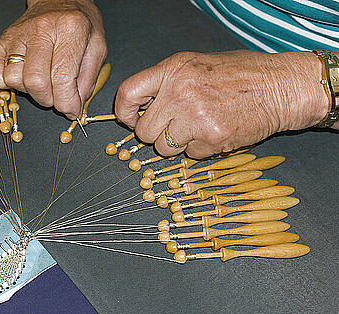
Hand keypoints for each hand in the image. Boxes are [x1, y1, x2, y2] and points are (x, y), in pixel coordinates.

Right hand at [0, 0, 106, 118]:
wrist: (59, 1)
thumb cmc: (78, 23)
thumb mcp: (97, 47)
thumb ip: (88, 80)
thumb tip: (73, 107)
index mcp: (70, 28)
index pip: (62, 77)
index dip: (67, 102)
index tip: (71, 109)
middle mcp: (41, 29)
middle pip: (35, 82)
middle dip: (48, 100)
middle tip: (57, 96)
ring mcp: (17, 34)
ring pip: (13, 79)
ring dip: (29, 91)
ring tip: (42, 82)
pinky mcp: (1, 40)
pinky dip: (5, 82)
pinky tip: (22, 75)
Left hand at [114, 50, 329, 157]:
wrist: (281, 87)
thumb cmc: (241, 75)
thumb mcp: (197, 65)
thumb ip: (167, 83)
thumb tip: (141, 108)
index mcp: (174, 70)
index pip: (128, 93)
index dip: (125, 112)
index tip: (132, 119)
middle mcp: (180, 93)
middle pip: (143, 132)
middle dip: (155, 134)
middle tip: (174, 126)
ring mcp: (195, 117)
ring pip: (164, 148)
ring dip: (177, 144)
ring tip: (199, 127)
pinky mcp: (211, 139)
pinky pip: (190, 155)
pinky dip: (200, 149)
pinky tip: (216, 132)